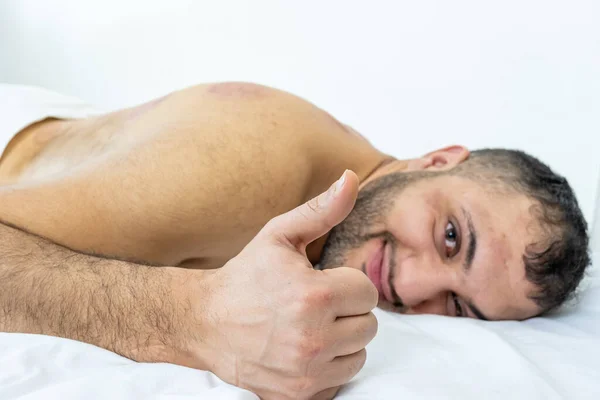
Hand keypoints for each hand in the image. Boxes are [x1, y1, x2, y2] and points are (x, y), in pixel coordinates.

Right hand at [200, 170, 377, 398]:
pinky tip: (304, 350)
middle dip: (346, 312)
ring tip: (309, 326)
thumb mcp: (279, 235)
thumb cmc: (245, 276)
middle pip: (367, 325)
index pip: (368, 292)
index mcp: (315, 294)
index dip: (346, 284)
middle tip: (314, 305)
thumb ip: (321, 210)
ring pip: (358, 354)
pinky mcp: (298, 393)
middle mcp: (314, 337)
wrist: (203, 322)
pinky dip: (329, 366)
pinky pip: (341, 379)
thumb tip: (352, 178)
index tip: (321, 283)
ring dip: (341, 340)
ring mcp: (307, 371)